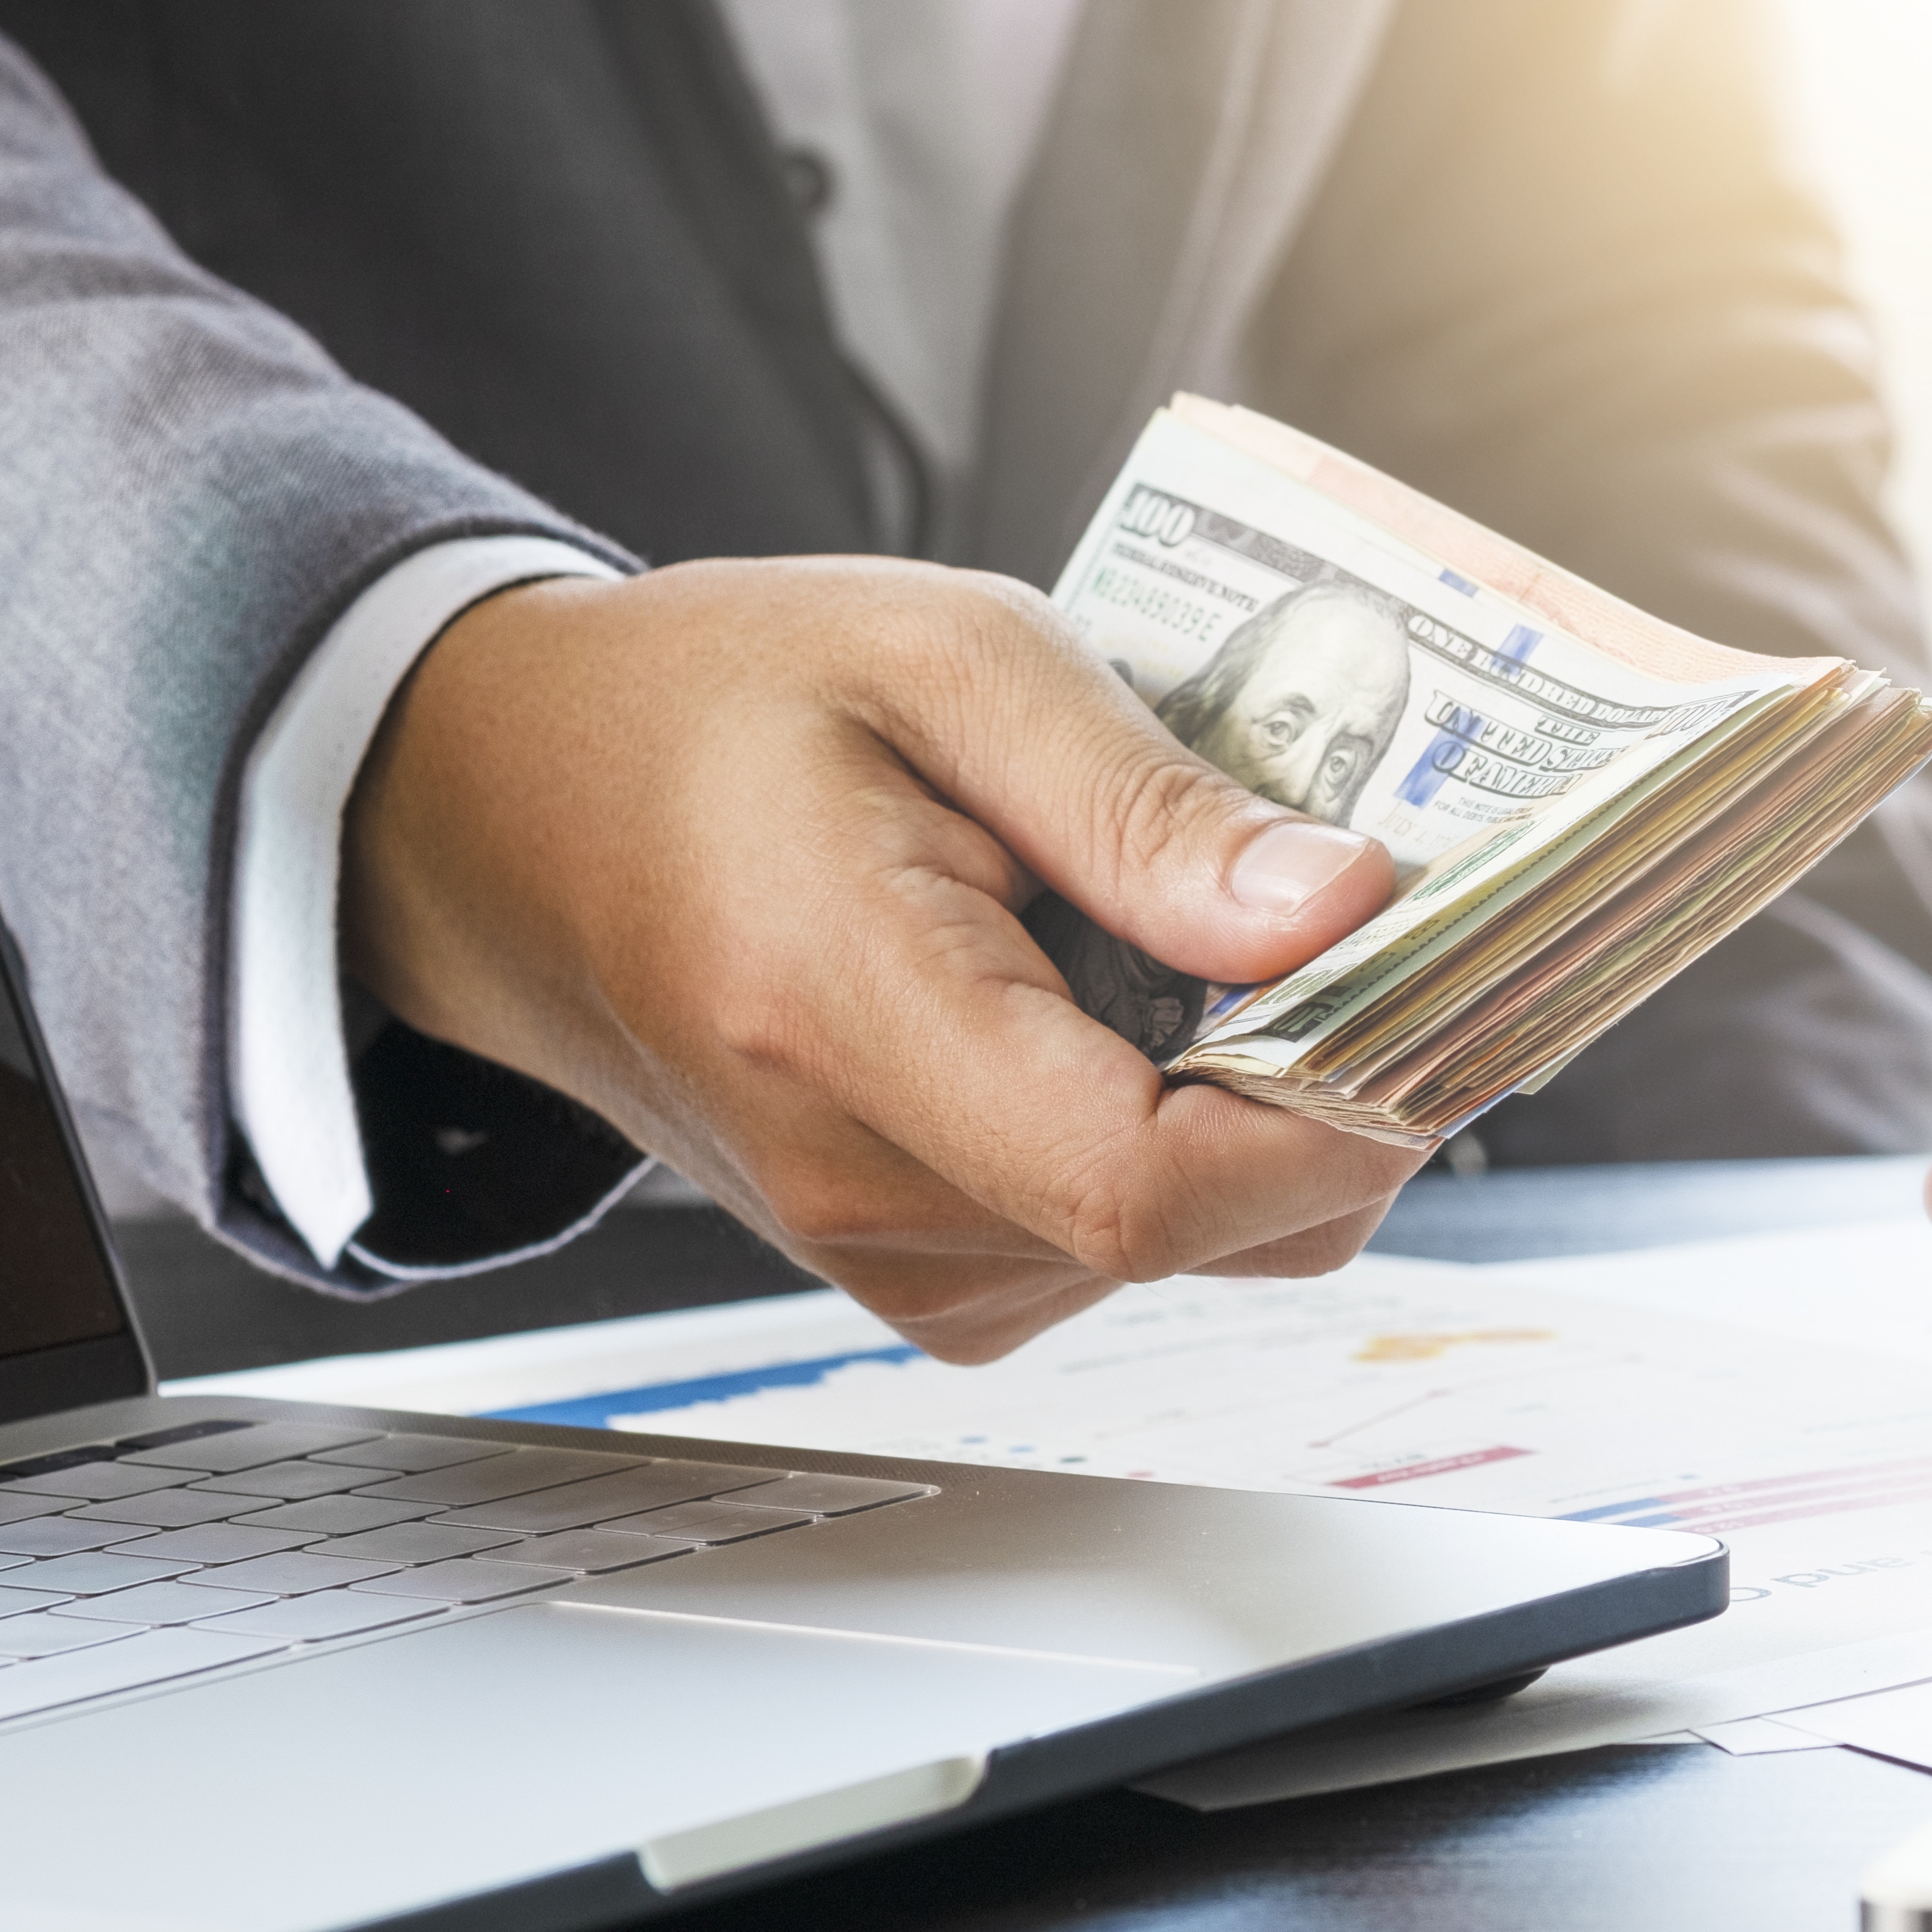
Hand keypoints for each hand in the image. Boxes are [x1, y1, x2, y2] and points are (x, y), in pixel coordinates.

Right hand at [347, 559, 1417, 1358]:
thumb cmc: (712, 713)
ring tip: (1202, 936)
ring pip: (1194, 1244)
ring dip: (1259, 1104)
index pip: (1148, 1186)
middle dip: (1335, 1087)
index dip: (1330, 1111)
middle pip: (1209, 1229)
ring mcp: (888, 1255)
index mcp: (845, 1024)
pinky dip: (1185, 1131)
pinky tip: (1131, 1004)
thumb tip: (1338, 907)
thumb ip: (1144, 801)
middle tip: (1359, 919)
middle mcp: (861, 1190)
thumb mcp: (946, 661)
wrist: (513, 814)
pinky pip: (1128, 1238)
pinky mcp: (925, 1270)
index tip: (1418, 983)